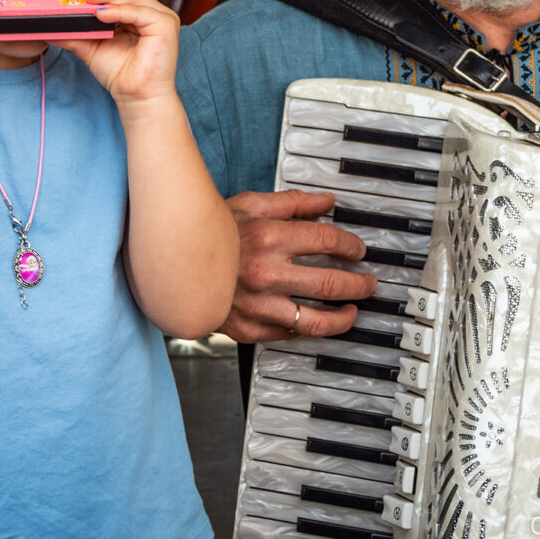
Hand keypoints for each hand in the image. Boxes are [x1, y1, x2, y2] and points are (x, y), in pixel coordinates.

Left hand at [55, 0, 179, 106]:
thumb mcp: (92, 47)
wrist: (136, 97)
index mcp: (138, 13)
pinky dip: (119, 10)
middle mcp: (152, 12)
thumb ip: (75, 33)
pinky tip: (101, 14)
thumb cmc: (120, 74)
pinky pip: (140, 11)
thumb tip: (45, 25)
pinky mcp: (166, 25)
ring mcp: (162, 17)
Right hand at [219, 189, 377, 341]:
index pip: (328, 241)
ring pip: (317, 321)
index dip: (351, 245)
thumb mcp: (250, 204)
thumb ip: (293, 203)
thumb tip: (326, 203)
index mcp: (269, 238)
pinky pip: (288, 335)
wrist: (171, 265)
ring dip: (343, 318)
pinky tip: (314, 323)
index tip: (357, 250)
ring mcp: (258, 305)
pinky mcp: (247, 328)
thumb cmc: (209, 232)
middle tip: (368, 284)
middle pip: (332, 283)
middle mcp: (267, 273)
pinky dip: (306, 330)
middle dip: (359, 284)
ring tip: (352, 312)